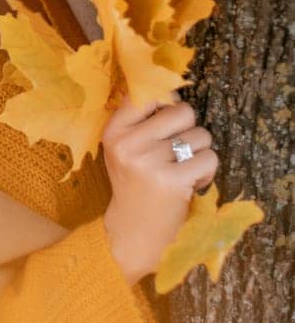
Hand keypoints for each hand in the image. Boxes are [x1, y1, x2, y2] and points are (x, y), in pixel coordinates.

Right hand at [100, 93, 219, 284]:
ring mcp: (149, 162)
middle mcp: (128, 144)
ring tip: (184, 170)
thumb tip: (173, 90)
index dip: (168, 104)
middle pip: (182, 111)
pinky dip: (208, 171)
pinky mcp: (172, 181)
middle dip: (190, 130)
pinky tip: (193, 183)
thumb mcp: (124, 150)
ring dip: (200, 153)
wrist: (133, 232)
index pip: (148, 95)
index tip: (169, 123)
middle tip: (179, 151)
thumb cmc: (135, 185)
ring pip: (200, 135)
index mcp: (114, 131)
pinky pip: (209, 158)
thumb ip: (140, 122)